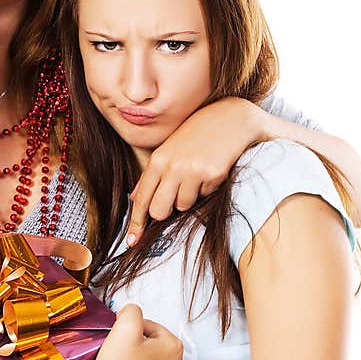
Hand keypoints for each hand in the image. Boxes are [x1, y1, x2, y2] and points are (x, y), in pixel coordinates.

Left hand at [127, 97, 264, 245]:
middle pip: (159, 211)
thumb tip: (133, 198)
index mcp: (157, 160)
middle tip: (176, 197)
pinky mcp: (212, 174)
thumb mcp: (168, 150)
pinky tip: (210, 171)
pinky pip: (204, 196)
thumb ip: (150, 176)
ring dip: (189, 197)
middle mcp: (171, 166)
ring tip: (196, 176)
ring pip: (183, 206)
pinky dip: (207, 189)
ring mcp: (192, 170)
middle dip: (166, 212)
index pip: (141, 198)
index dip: (136, 223)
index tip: (131, 241)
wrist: (229, 118)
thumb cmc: (196, 135)